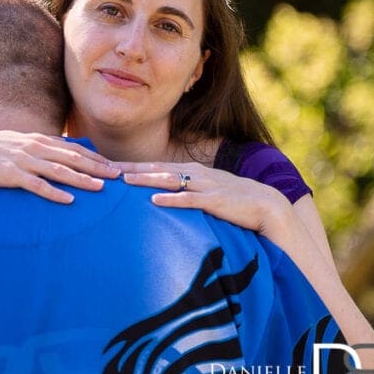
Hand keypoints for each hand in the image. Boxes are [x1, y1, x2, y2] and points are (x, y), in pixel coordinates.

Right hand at [0, 132, 119, 203]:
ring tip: (100, 187)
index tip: (112, 165)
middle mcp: (33, 147)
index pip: (72, 148)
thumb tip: (54, 152)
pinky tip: (69, 200)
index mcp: (35, 140)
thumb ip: (35, 147)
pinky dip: (54, 192)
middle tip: (117, 176)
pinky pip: (37, 185)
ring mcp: (22, 160)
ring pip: (59, 170)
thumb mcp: (15, 143)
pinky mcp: (11, 175)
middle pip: (72, 158)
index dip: (94, 157)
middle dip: (97, 167)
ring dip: (81, 179)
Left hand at [118, 161, 296, 244]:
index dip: (131, 166)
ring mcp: (205, 186)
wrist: (268, 207)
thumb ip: (185, 194)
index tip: (108, 168)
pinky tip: (155, 200)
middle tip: (105, 170)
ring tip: (123, 180)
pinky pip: (190, 200)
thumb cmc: (233, 202)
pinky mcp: (216, 201)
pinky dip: (172, 199)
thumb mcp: (206, 194)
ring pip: (170, 180)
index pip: (154, 167)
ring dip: (145, 180)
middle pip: (156, 169)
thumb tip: (160, 201)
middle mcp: (195, 174)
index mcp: (191, 172)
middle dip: (130, 169)